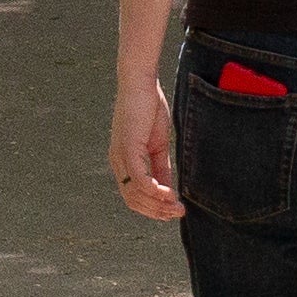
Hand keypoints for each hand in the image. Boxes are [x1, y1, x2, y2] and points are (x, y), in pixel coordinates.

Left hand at [111, 78, 180, 219]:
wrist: (141, 83)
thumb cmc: (149, 109)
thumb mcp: (157, 145)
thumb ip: (161, 168)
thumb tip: (168, 191)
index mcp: (123, 162)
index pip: (133, 196)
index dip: (153, 208)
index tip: (173, 211)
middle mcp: (117, 162)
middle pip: (133, 200)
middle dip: (157, 211)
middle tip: (179, 213)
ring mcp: (120, 156)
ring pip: (136, 193)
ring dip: (158, 204)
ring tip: (178, 206)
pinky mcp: (128, 148)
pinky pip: (140, 179)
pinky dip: (155, 191)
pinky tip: (170, 194)